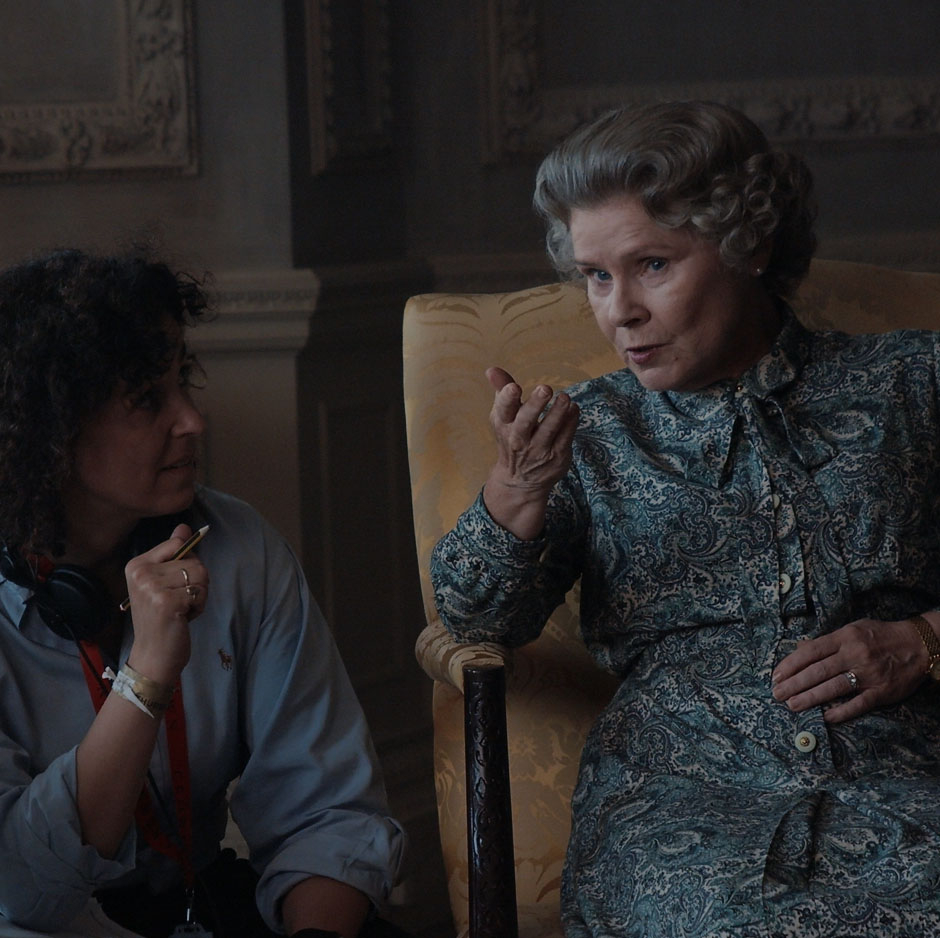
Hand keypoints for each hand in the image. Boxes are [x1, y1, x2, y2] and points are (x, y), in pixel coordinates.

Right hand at [123, 524, 209, 682]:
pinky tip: (183, 618)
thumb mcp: (163, 584)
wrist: (152, 657)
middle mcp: (140, 573)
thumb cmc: (161, 620)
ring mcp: (152, 587)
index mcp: (137, 564)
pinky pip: (201, 592)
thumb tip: (185, 527)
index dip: (188, 565)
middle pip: (194, 560)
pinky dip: (199, 606)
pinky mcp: (166, 602)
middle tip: (177, 603)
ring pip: (201, 575)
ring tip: (180, 610)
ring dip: (199, 596)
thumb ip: (173, 555)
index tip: (173, 585)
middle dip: (196, 583)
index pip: (178, 544)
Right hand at [482, 367, 579, 538]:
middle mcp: (519, 439)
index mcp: (504, 424)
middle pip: (526, 421)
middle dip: (535, 405)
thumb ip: (501, 389)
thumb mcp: (503, 415)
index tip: (513, 387)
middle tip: (545, 388)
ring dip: (558, 412)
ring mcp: (538, 450)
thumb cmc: (512, 437)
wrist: (520, 480)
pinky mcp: (557, 456)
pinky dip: (571, 422)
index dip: (507, 398)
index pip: (504, 410)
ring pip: (550, 429)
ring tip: (565, 397)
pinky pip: (565, 437)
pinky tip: (573, 408)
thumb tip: (491, 369)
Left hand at [771, 616, 927, 722]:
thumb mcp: (852, 629)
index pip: (810, 652)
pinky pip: (859, 704)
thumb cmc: (880, 636)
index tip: (775, 675)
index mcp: (844, 638)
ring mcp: (868, 674)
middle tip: (776, 694)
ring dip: (810, 698)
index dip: (790, 664)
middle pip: (817, 671)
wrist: (920, 644)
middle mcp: (854, 655)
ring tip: (792, 705)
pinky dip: (841, 712)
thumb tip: (799, 648)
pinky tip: (824, 717)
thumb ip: (826, 641)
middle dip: (794, 684)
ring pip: (833, 687)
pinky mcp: (882, 691)